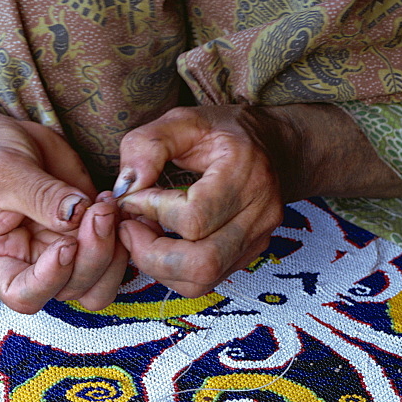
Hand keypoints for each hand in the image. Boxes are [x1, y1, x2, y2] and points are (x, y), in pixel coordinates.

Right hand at [0, 118, 128, 312]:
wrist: (6, 135)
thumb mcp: (6, 170)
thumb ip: (41, 196)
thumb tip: (76, 215)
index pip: (23, 295)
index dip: (49, 281)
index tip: (65, 245)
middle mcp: (32, 263)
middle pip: (70, 288)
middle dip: (93, 255)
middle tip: (99, 211)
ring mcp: (63, 251)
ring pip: (98, 282)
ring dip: (112, 252)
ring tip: (107, 207)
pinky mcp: (86, 233)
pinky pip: (114, 253)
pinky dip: (121, 235)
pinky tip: (113, 203)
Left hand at [112, 103, 401, 297]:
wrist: (275, 146)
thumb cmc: (223, 132)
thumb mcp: (181, 120)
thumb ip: (147, 146)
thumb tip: (126, 188)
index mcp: (245, 173)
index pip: (194, 217)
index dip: (151, 211)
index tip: (131, 196)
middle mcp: (259, 213)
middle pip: (201, 263)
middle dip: (150, 253)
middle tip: (127, 228)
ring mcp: (257, 240)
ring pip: (202, 281)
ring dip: (158, 267)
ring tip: (141, 236)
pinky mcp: (248, 256)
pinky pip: (205, 281)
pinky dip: (172, 271)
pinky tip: (160, 243)